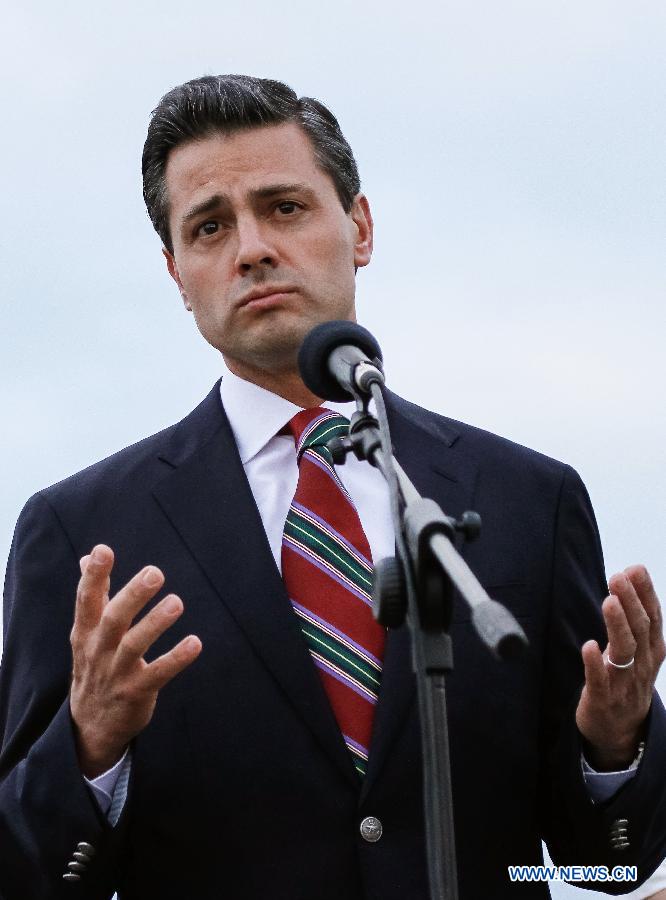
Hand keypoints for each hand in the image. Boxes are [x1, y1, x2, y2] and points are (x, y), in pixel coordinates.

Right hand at [69, 544, 201, 777]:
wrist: (88, 727)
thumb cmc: (93, 666)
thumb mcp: (85, 633)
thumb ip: (93, 595)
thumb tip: (89, 556)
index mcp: (85, 632)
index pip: (86, 600)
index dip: (94, 576)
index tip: (103, 551)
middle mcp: (98, 650)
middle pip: (113, 619)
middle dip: (133, 595)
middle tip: (155, 572)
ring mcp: (116, 673)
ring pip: (135, 646)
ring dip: (156, 623)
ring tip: (176, 602)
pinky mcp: (136, 692)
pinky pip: (158, 674)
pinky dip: (176, 659)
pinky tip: (195, 643)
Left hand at [576, 565, 664, 769]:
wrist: (620, 731)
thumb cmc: (626, 679)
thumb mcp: (638, 649)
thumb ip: (635, 615)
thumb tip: (631, 573)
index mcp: (652, 651)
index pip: (653, 618)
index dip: (645, 593)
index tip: (634, 568)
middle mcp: (642, 666)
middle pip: (640, 630)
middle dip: (631, 601)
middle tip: (618, 576)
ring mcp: (624, 683)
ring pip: (624, 652)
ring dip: (617, 625)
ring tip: (609, 601)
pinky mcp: (602, 699)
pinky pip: (600, 681)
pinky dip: (595, 663)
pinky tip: (589, 646)